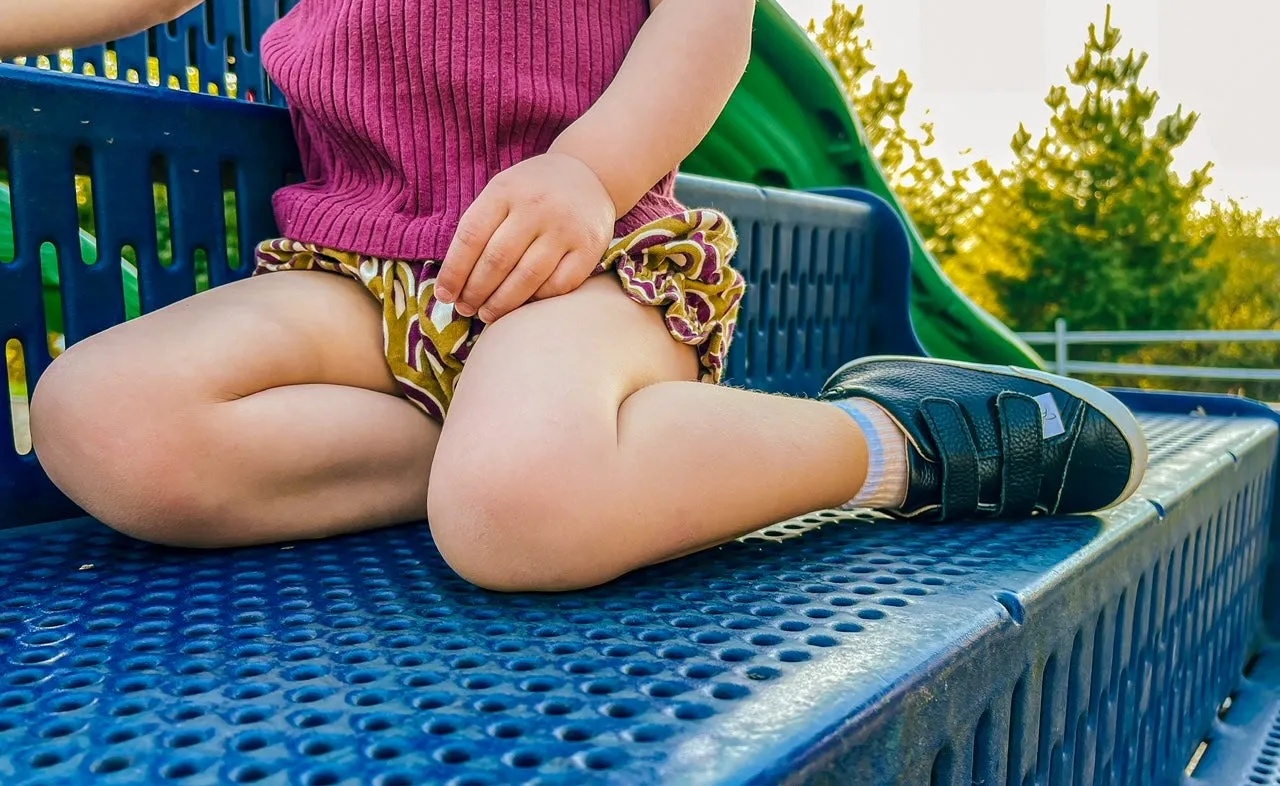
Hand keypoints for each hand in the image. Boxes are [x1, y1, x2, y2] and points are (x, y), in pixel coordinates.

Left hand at [435, 153, 616, 322]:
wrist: (588, 175)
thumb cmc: (531, 193)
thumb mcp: (501, 193)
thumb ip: (480, 229)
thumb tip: (453, 282)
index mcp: (505, 190)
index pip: (471, 237)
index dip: (454, 272)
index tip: (444, 295)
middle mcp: (536, 207)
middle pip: (496, 261)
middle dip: (475, 292)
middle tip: (466, 309)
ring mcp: (565, 227)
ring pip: (526, 278)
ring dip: (501, 304)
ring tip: (487, 314)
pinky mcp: (589, 247)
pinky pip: (559, 285)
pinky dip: (537, 300)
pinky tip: (524, 304)